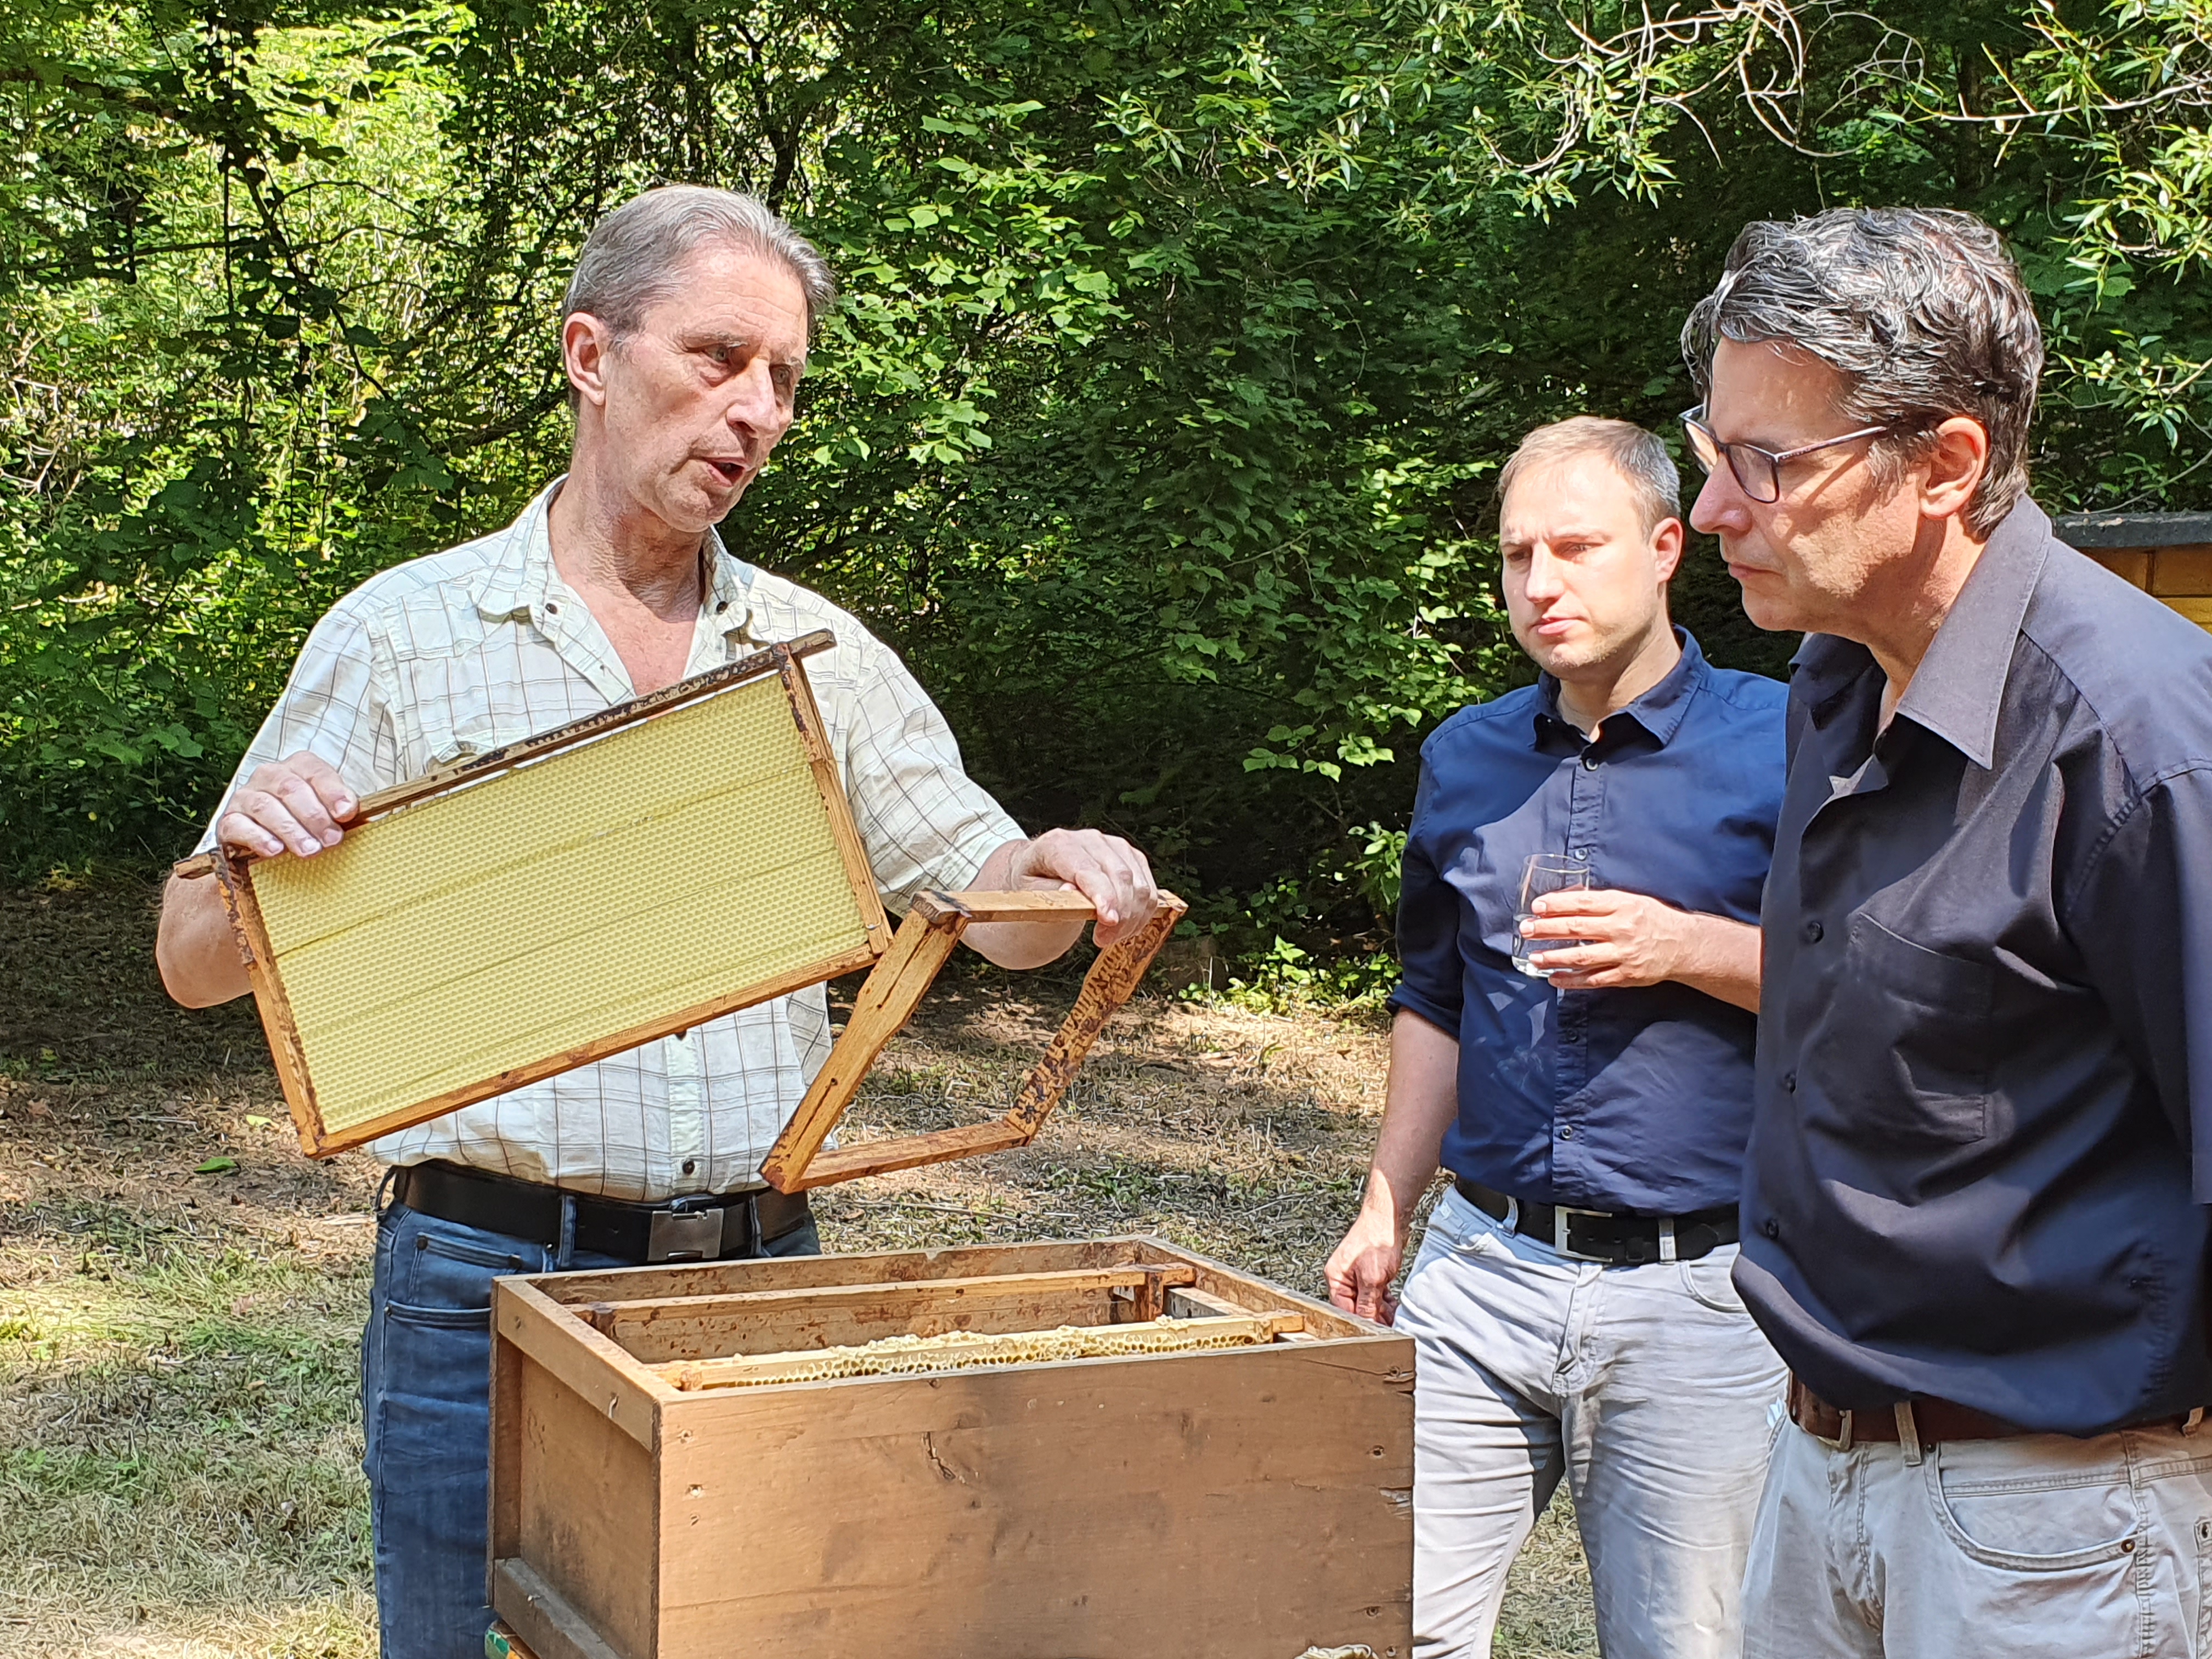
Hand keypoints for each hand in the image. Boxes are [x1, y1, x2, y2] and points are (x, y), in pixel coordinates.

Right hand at [216, 752, 358, 859]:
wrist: (261, 843)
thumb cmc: (305, 824)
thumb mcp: (327, 813)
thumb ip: (342, 811)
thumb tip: (353, 814)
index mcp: (297, 767)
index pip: (314, 770)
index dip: (332, 791)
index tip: (346, 813)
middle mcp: (269, 775)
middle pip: (291, 788)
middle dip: (315, 816)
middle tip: (332, 840)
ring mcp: (245, 796)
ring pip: (265, 806)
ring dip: (291, 830)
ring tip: (310, 850)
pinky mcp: (228, 820)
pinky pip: (239, 825)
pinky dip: (258, 838)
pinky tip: (275, 850)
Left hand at [1009, 827, 1160, 947]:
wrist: (1041, 869)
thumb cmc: (1033, 883)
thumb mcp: (1030, 893)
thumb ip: (1051, 894)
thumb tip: (1072, 891)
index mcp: (1058, 844)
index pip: (1087, 869)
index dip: (1103, 894)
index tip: (1109, 920)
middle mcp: (1089, 839)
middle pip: (1120, 876)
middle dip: (1120, 915)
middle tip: (1103, 940)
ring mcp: (1114, 846)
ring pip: (1139, 884)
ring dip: (1132, 917)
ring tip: (1111, 936)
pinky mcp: (1131, 856)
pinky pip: (1148, 887)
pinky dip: (1142, 912)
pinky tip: (1125, 926)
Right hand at [1325, 1202, 1403, 1324]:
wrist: (1389, 1217)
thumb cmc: (1376, 1239)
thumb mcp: (1372, 1278)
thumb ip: (1367, 1303)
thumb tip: (1366, 1322)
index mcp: (1336, 1277)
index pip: (1343, 1309)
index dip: (1360, 1321)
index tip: (1375, 1331)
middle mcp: (1343, 1277)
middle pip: (1355, 1306)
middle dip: (1372, 1316)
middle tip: (1388, 1325)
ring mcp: (1355, 1274)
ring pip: (1366, 1301)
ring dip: (1380, 1309)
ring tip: (1392, 1316)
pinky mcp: (1368, 1272)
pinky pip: (1373, 1293)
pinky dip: (1383, 1300)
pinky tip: (1392, 1304)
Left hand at [1518, 888, 1695, 990]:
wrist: (1683, 944)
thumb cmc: (1651, 918)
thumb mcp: (1629, 900)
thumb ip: (1600, 901)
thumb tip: (1565, 898)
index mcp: (1622, 905)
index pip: (1582, 903)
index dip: (1557, 904)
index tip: (1537, 906)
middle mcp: (1621, 929)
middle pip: (1577, 928)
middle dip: (1547, 929)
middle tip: (1526, 930)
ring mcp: (1623, 954)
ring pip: (1582, 957)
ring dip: (1554, 957)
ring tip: (1533, 957)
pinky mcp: (1626, 975)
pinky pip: (1594, 980)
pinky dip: (1572, 980)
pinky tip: (1554, 979)